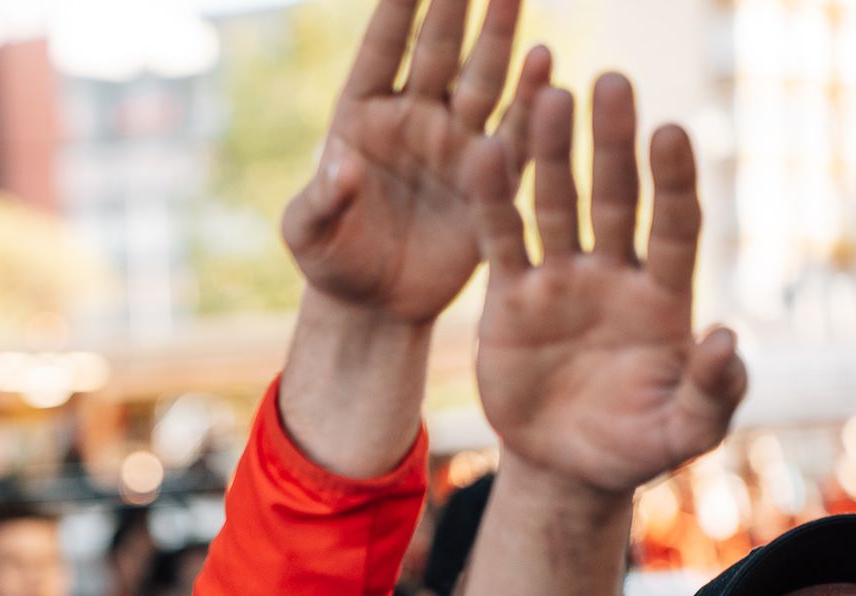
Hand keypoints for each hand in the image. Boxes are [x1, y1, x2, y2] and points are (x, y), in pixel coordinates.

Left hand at [283, 0, 549, 324]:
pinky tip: (547, 68)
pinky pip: (516, 134)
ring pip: (483, 79)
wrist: (375, 306)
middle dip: (456, 5)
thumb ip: (318, 200)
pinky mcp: (489, 177)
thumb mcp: (308, 235)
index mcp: (361, 117)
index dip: (396, 9)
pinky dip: (532, 104)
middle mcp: (414, 118)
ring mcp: (455, 142)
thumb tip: (342, 168)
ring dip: (499, 38)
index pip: (381, 51)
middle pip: (439, 50)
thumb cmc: (331, 262)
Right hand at [466, 75, 748, 495]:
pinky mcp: (510, 300)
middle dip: (613, 144)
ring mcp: (559, 282)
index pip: (674, 227)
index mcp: (662, 299)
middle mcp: (613, 276)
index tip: (670, 133)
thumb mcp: (685, 433)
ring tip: (549, 97)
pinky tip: (484, 154)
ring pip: (557, 206)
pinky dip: (492, 201)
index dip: (673, 182)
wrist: (565, 468)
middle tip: (610, 85)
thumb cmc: (636, 447)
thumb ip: (712, 391)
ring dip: (553, 155)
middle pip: (616, 198)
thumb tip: (726, 338)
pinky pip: (501, 242)